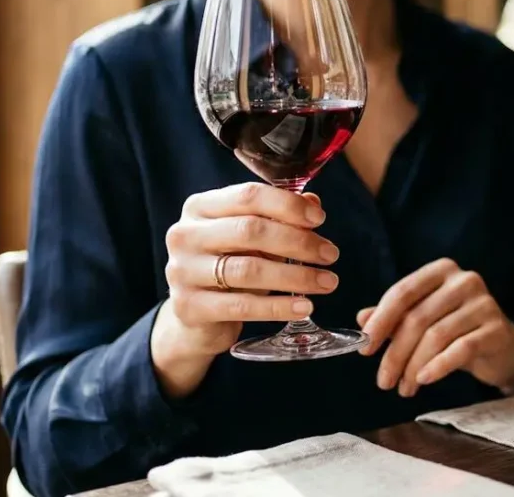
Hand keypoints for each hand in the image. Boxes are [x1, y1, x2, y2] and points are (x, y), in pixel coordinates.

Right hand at [151, 183, 340, 398]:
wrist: (195, 316)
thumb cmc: (228, 266)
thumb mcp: (251, 239)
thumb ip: (279, 218)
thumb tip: (313, 203)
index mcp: (200, 207)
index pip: (248, 196)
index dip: (288, 205)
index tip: (320, 220)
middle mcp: (185, 235)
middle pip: (250, 230)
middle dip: (298, 242)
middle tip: (330, 254)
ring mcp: (183, 271)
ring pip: (249, 270)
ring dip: (296, 276)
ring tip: (328, 282)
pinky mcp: (190, 307)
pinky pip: (243, 305)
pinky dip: (279, 307)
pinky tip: (305, 307)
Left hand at [356, 258, 513, 397]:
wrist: (506, 349)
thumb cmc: (459, 331)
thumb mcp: (425, 320)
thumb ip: (396, 317)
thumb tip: (361, 320)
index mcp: (442, 271)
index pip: (403, 292)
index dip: (380, 321)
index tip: (364, 349)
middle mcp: (464, 280)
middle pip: (417, 318)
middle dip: (395, 353)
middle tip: (383, 380)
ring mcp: (484, 303)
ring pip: (436, 336)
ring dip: (413, 366)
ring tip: (404, 388)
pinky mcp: (496, 329)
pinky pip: (460, 349)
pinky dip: (438, 367)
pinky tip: (424, 380)